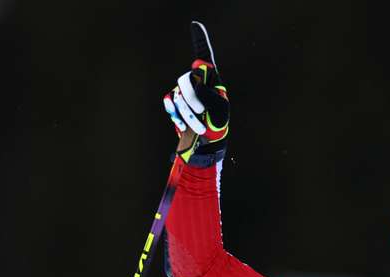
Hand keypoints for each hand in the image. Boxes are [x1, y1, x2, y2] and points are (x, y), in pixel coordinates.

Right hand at [163, 21, 229, 164]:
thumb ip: (211, 95)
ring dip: (187, 114)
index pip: (204, 55)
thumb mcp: (220, 109)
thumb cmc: (218, 122)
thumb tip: (196, 83)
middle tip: (202, 112)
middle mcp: (195, 80)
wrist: (208, 141)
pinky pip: (169, 103)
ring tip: (199, 127)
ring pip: (177, 95)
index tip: (195, 23)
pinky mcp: (174, 102)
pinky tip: (183, 125)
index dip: (199, 39)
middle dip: (192, 99)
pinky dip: (176, 115)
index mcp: (211, 78)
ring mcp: (183, 90)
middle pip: (185, 79)